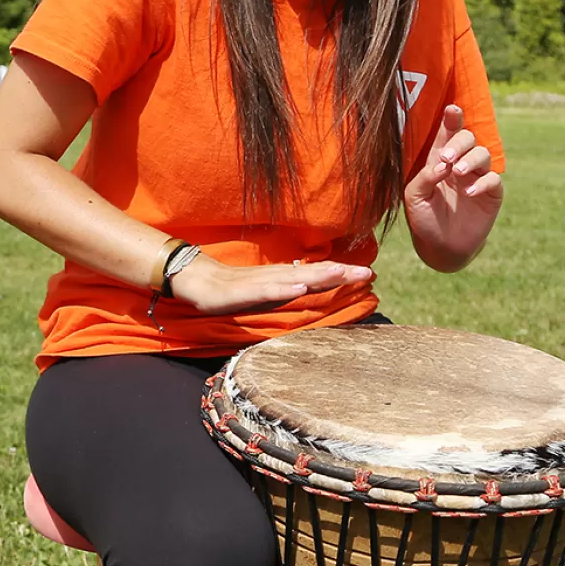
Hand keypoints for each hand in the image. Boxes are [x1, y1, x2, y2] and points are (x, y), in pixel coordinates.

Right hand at [169, 253, 372, 314]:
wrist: (197, 281)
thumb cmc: (231, 289)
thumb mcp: (264, 293)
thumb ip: (286, 292)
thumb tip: (309, 291)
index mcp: (282, 279)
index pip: (316, 275)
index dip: (341, 274)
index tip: (368, 273)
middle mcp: (276, 277)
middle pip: (312, 274)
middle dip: (340, 273)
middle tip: (368, 272)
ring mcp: (260, 283)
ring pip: (294, 278)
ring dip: (318, 276)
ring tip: (341, 274)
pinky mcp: (243, 291)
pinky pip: (266, 291)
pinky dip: (284, 289)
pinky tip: (299, 288)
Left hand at [404, 104, 502, 269]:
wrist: (440, 247)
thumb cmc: (424, 218)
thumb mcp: (414, 197)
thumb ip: (425, 177)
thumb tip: (442, 164)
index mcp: (440, 159)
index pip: (447, 133)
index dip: (452, 119)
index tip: (452, 109)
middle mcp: (461, 163)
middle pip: (468, 138)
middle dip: (458, 142)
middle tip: (446, 158)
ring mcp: (477, 177)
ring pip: (483, 154)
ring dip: (471, 159)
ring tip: (457, 172)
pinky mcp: (492, 194)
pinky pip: (493, 180)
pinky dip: (482, 183)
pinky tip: (468, 193)